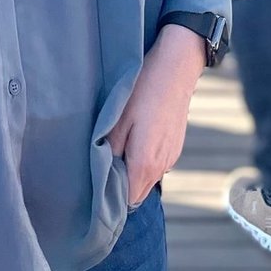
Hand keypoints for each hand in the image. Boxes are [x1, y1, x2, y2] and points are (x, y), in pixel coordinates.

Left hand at [107, 23, 207, 204]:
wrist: (175, 70)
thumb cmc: (143, 90)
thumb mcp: (119, 118)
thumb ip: (110, 151)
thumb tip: (102, 174)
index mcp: (144, 163)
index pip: (127, 201)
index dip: (111, 201)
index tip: (95, 190)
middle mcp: (160, 167)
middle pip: (137, 194)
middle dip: (120, 189)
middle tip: (101, 169)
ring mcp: (170, 158)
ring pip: (147, 180)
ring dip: (131, 175)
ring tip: (116, 152)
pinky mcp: (175, 149)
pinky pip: (156, 166)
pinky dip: (143, 163)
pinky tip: (134, 140)